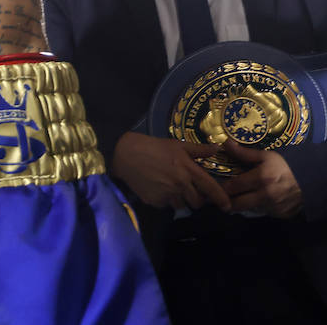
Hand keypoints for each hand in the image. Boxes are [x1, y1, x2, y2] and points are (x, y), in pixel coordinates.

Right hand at [110, 132, 230, 210]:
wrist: (125, 154)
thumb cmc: (153, 147)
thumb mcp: (177, 145)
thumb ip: (198, 150)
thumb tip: (218, 148)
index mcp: (188, 170)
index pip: (211, 188)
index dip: (221, 199)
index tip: (227, 206)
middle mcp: (181, 185)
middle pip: (198, 202)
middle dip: (197, 199)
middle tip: (190, 192)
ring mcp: (167, 194)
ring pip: (182, 206)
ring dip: (180, 200)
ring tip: (171, 189)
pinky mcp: (155, 201)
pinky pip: (166, 205)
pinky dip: (165, 200)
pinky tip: (158, 189)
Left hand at [221, 141, 302, 217]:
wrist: (308, 182)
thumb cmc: (285, 167)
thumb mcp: (266, 156)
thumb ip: (244, 153)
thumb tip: (225, 143)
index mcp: (261, 179)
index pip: (232, 187)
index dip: (221, 187)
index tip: (215, 185)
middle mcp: (265, 195)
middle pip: (236, 204)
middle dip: (227, 200)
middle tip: (221, 194)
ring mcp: (272, 207)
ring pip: (247, 209)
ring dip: (240, 204)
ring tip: (237, 196)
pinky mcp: (278, 214)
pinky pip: (259, 212)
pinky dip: (254, 207)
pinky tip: (254, 199)